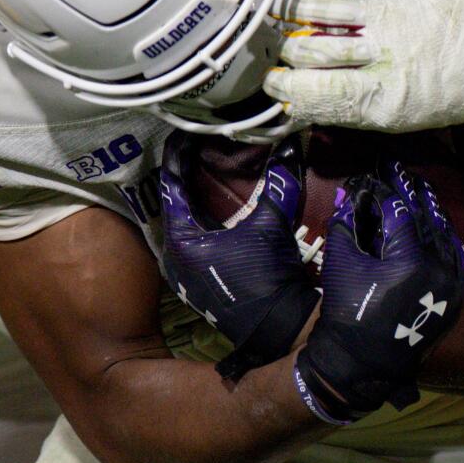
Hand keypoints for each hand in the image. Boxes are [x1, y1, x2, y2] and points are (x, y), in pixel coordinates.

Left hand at [157, 134, 318, 379]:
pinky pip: (193, 239)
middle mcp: (174, 257)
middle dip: (186, 175)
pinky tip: (217, 207)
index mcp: (182, 240)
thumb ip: (279, 182)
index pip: (172, 185)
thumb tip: (291, 144)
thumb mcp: (272, 223)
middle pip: (174, 204)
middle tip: (198, 146)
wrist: (279, 330)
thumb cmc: (268, 276)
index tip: (185, 132)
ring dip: (194, 198)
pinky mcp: (199, 283)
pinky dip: (202, 219)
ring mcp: (185, 274)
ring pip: (183, 223)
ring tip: (207, 170)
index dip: (179, 155)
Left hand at [264, 0, 463, 131]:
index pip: (320, 9)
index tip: (275, 8)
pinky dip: (316, 110)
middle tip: (272, 44)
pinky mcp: (394, 119)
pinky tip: (300, 104)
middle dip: (285, 49)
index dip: (290, 8)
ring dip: (291, 86)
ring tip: (275, 80)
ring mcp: (387, 91)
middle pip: (311, 51)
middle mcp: (382, 54)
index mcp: (388, 14)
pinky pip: (343, 118)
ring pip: (319, 92)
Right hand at [294, 161, 463, 422]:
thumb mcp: (340, 264)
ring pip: (444, 233)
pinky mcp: (455, 296)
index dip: (385, 189)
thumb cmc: (345, 312)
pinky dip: (443, 234)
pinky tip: (435, 219)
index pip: (399, 211)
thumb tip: (349, 193)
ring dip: (430, 208)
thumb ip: (346, 224)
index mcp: (407, 262)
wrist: (360, 363)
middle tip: (399, 171)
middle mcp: (436, 270)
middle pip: (426, 216)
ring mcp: (450, 284)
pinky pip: (454, 254)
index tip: (378, 172)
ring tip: (418, 187)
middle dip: (410, 191)